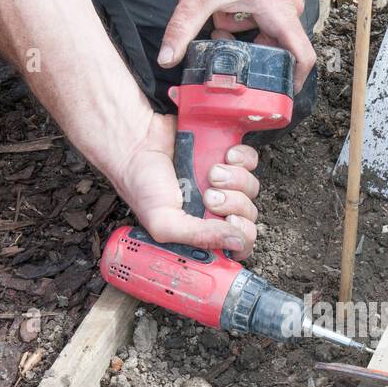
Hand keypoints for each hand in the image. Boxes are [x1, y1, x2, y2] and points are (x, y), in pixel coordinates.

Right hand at [111, 111, 261, 257]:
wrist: (136, 141)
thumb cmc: (142, 184)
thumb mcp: (164, 223)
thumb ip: (199, 237)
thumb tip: (236, 242)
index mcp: (202, 231)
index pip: (238, 245)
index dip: (242, 237)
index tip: (230, 222)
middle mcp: (214, 210)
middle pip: (248, 216)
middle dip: (234, 205)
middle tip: (210, 196)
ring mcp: (223, 183)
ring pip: (251, 189)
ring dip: (236, 180)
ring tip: (211, 173)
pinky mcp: (226, 157)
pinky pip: (251, 162)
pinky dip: (243, 159)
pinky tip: (225, 156)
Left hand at [158, 0, 315, 86]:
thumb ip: (182, 29)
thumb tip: (167, 59)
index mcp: (280, 11)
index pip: (302, 57)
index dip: (294, 83)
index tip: (280, 99)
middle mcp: (290, 7)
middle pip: (279, 49)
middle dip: (251, 55)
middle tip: (227, 52)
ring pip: (269, 33)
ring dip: (244, 35)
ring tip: (221, 21)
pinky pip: (266, 19)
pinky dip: (246, 20)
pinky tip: (227, 9)